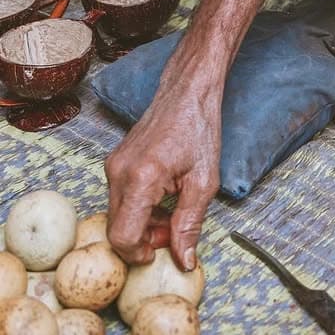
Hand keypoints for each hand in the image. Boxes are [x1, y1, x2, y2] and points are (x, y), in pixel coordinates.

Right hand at [105, 94, 220, 270]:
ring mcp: (113, 165)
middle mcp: (119, 172)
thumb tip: (184, 261)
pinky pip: (119, 197)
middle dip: (142, 239)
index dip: (139, 253)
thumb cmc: (199, 129)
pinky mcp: (114, 161)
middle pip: (116, 229)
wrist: (188, 91)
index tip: (160, 252)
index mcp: (141, 178)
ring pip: (117, 214)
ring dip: (141, 223)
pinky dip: (137, 207)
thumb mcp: (204, 181)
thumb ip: (190, 224)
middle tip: (172, 231)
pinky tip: (162, 198)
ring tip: (172, 212)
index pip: (122, 236)